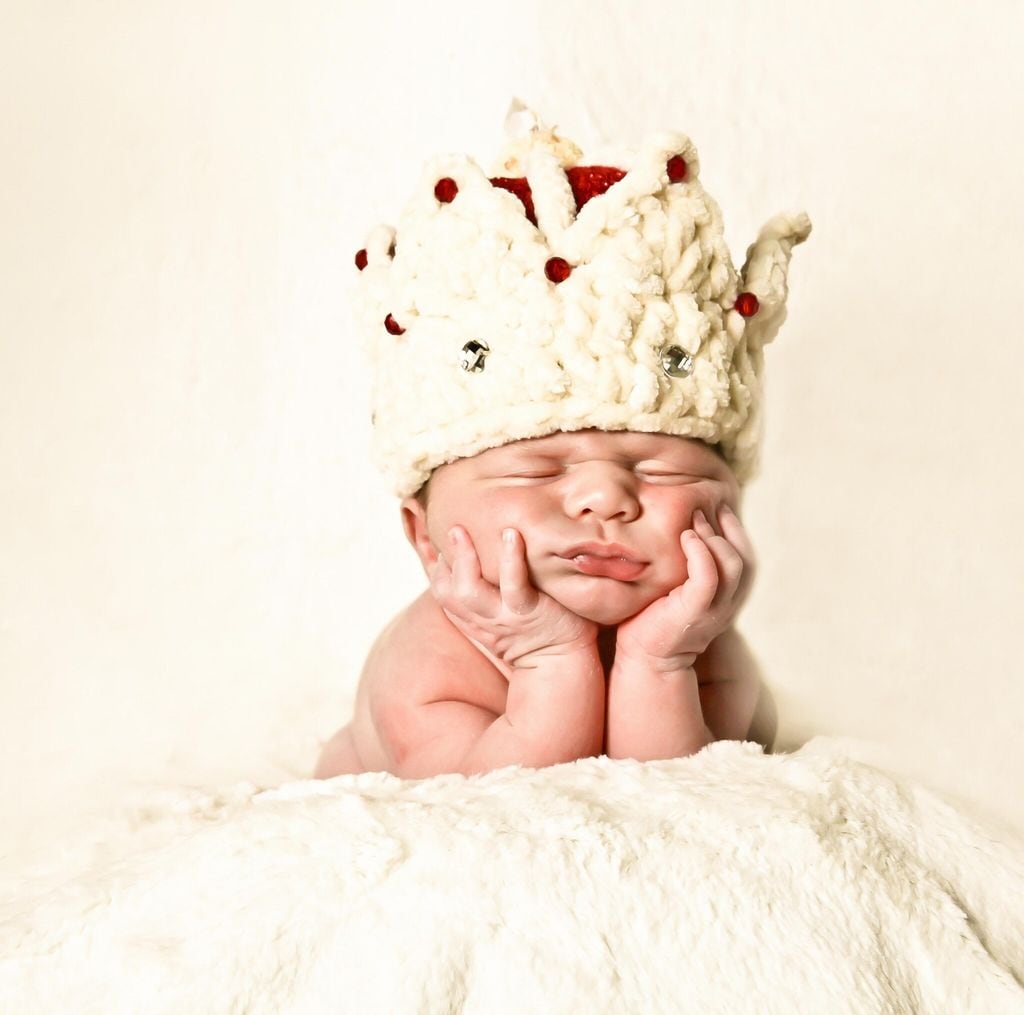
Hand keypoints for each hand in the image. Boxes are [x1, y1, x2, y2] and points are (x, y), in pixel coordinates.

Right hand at [429, 525, 597, 669]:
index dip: (438, 570)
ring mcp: (504, 616)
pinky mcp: (528, 612)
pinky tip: (510, 535)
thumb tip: (481, 561)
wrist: (565, 663)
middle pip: (449, 593)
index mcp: (475, 620)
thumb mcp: (503, 618)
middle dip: (444, 562)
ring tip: (460, 529)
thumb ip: (489, 595)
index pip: (444, 594)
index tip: (442, 543)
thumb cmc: (538, 631)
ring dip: (464, 559)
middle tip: (452, 528)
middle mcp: (484, 620)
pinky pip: (513, 585)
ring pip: (469, 591)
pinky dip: (510, 559)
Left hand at [615, 503, 755, 667]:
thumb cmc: (653, 619)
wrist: (645, 659)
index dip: (735, 531)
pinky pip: (709, 577)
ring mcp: (714, 610)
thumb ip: (685, 566)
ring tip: (692, 523)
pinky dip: (701, 553)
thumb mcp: (675, 588)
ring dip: (714, 538)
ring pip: (733, 565)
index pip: (745, 559)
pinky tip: (686, 537)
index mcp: (727, 598)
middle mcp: (728, 604)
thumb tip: (679, 530)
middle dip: (727, 529)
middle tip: (702, 510)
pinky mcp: (695, 612)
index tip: (718, 508)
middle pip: (745, 559)